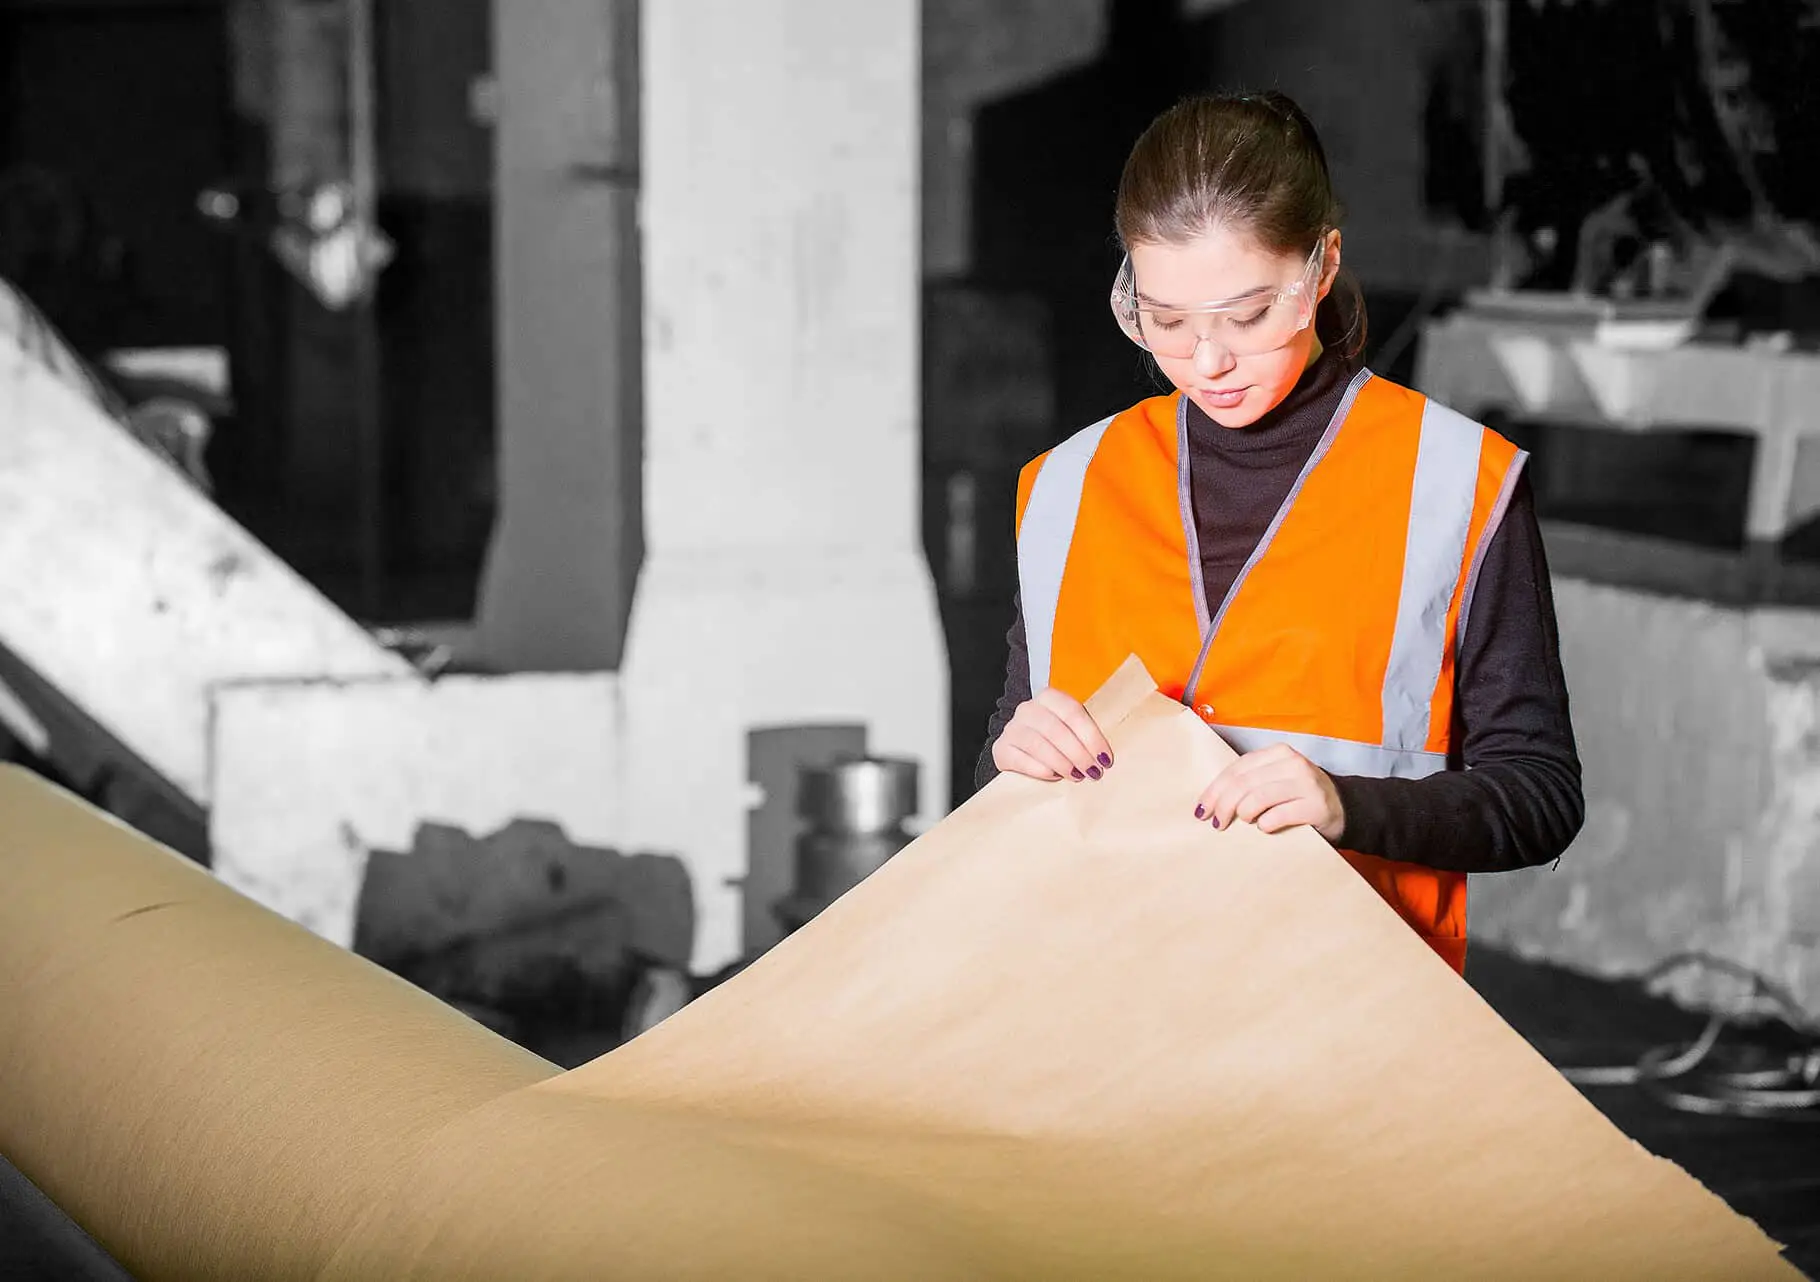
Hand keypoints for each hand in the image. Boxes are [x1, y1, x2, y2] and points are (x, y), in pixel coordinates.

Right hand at [992, 688, 1114, 782]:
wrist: (1021, 751)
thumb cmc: (1056, 741)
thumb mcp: (1071, 730)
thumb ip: (1085, 736)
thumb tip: (1104, 757)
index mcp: (1049, 698)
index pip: (1072, 712)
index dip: (1091, 736)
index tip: (1105, 758)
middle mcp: (1028, 709)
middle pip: (1055, 729)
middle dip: (1078, 752)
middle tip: (1093, 772)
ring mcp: (1012, 728)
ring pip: (1038, 744)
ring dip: (1062, 762)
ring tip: (1077, 776)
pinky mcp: (1001, 749)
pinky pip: (1021, 759)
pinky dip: (1040, 769)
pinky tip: (1054, 777)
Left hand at [1194, 744, 1344, 841]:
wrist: (1346, 808)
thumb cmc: (1301, 797)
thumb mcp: (1277, 780)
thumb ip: (1251, 782)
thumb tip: (1211, 802)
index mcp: (1278, 753)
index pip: (1237, 769)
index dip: (1215, 790)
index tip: (1202, 809)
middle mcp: (1292, 763)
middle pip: (1244, 784)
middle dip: (1223, 805)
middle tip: (1216, 824)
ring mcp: (1306, 783)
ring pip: (1258, 798)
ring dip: (1243, 814)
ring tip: (1244, 823)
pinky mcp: (1316, 806)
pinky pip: (1278, 815)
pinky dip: (1265, 824)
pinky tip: (1264, 828)